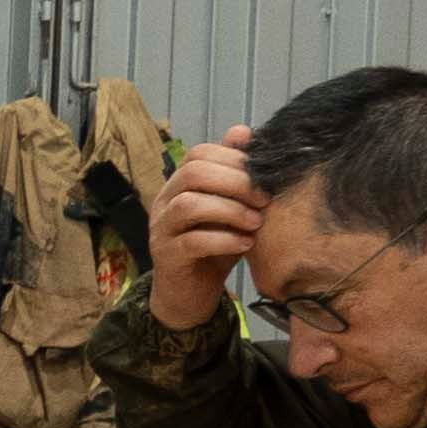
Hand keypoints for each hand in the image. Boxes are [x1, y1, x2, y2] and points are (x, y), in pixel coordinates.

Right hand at [151, 126, 263, 331]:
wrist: (189, 296)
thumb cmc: (213, 248)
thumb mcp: (229, 209)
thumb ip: (234, 175)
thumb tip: (243, 131)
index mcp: (179, 185)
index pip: (198, 154)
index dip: (233, 160)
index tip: (264, 176)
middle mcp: (164, 203)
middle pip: (192, 173)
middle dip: (235, 182)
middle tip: (264, 199)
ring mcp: (162, 230)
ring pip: (189, 205)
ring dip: (230, 210)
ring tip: (256, 222)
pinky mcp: (167, 257)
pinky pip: (192, 242)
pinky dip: (224, 240)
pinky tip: (245, 245)